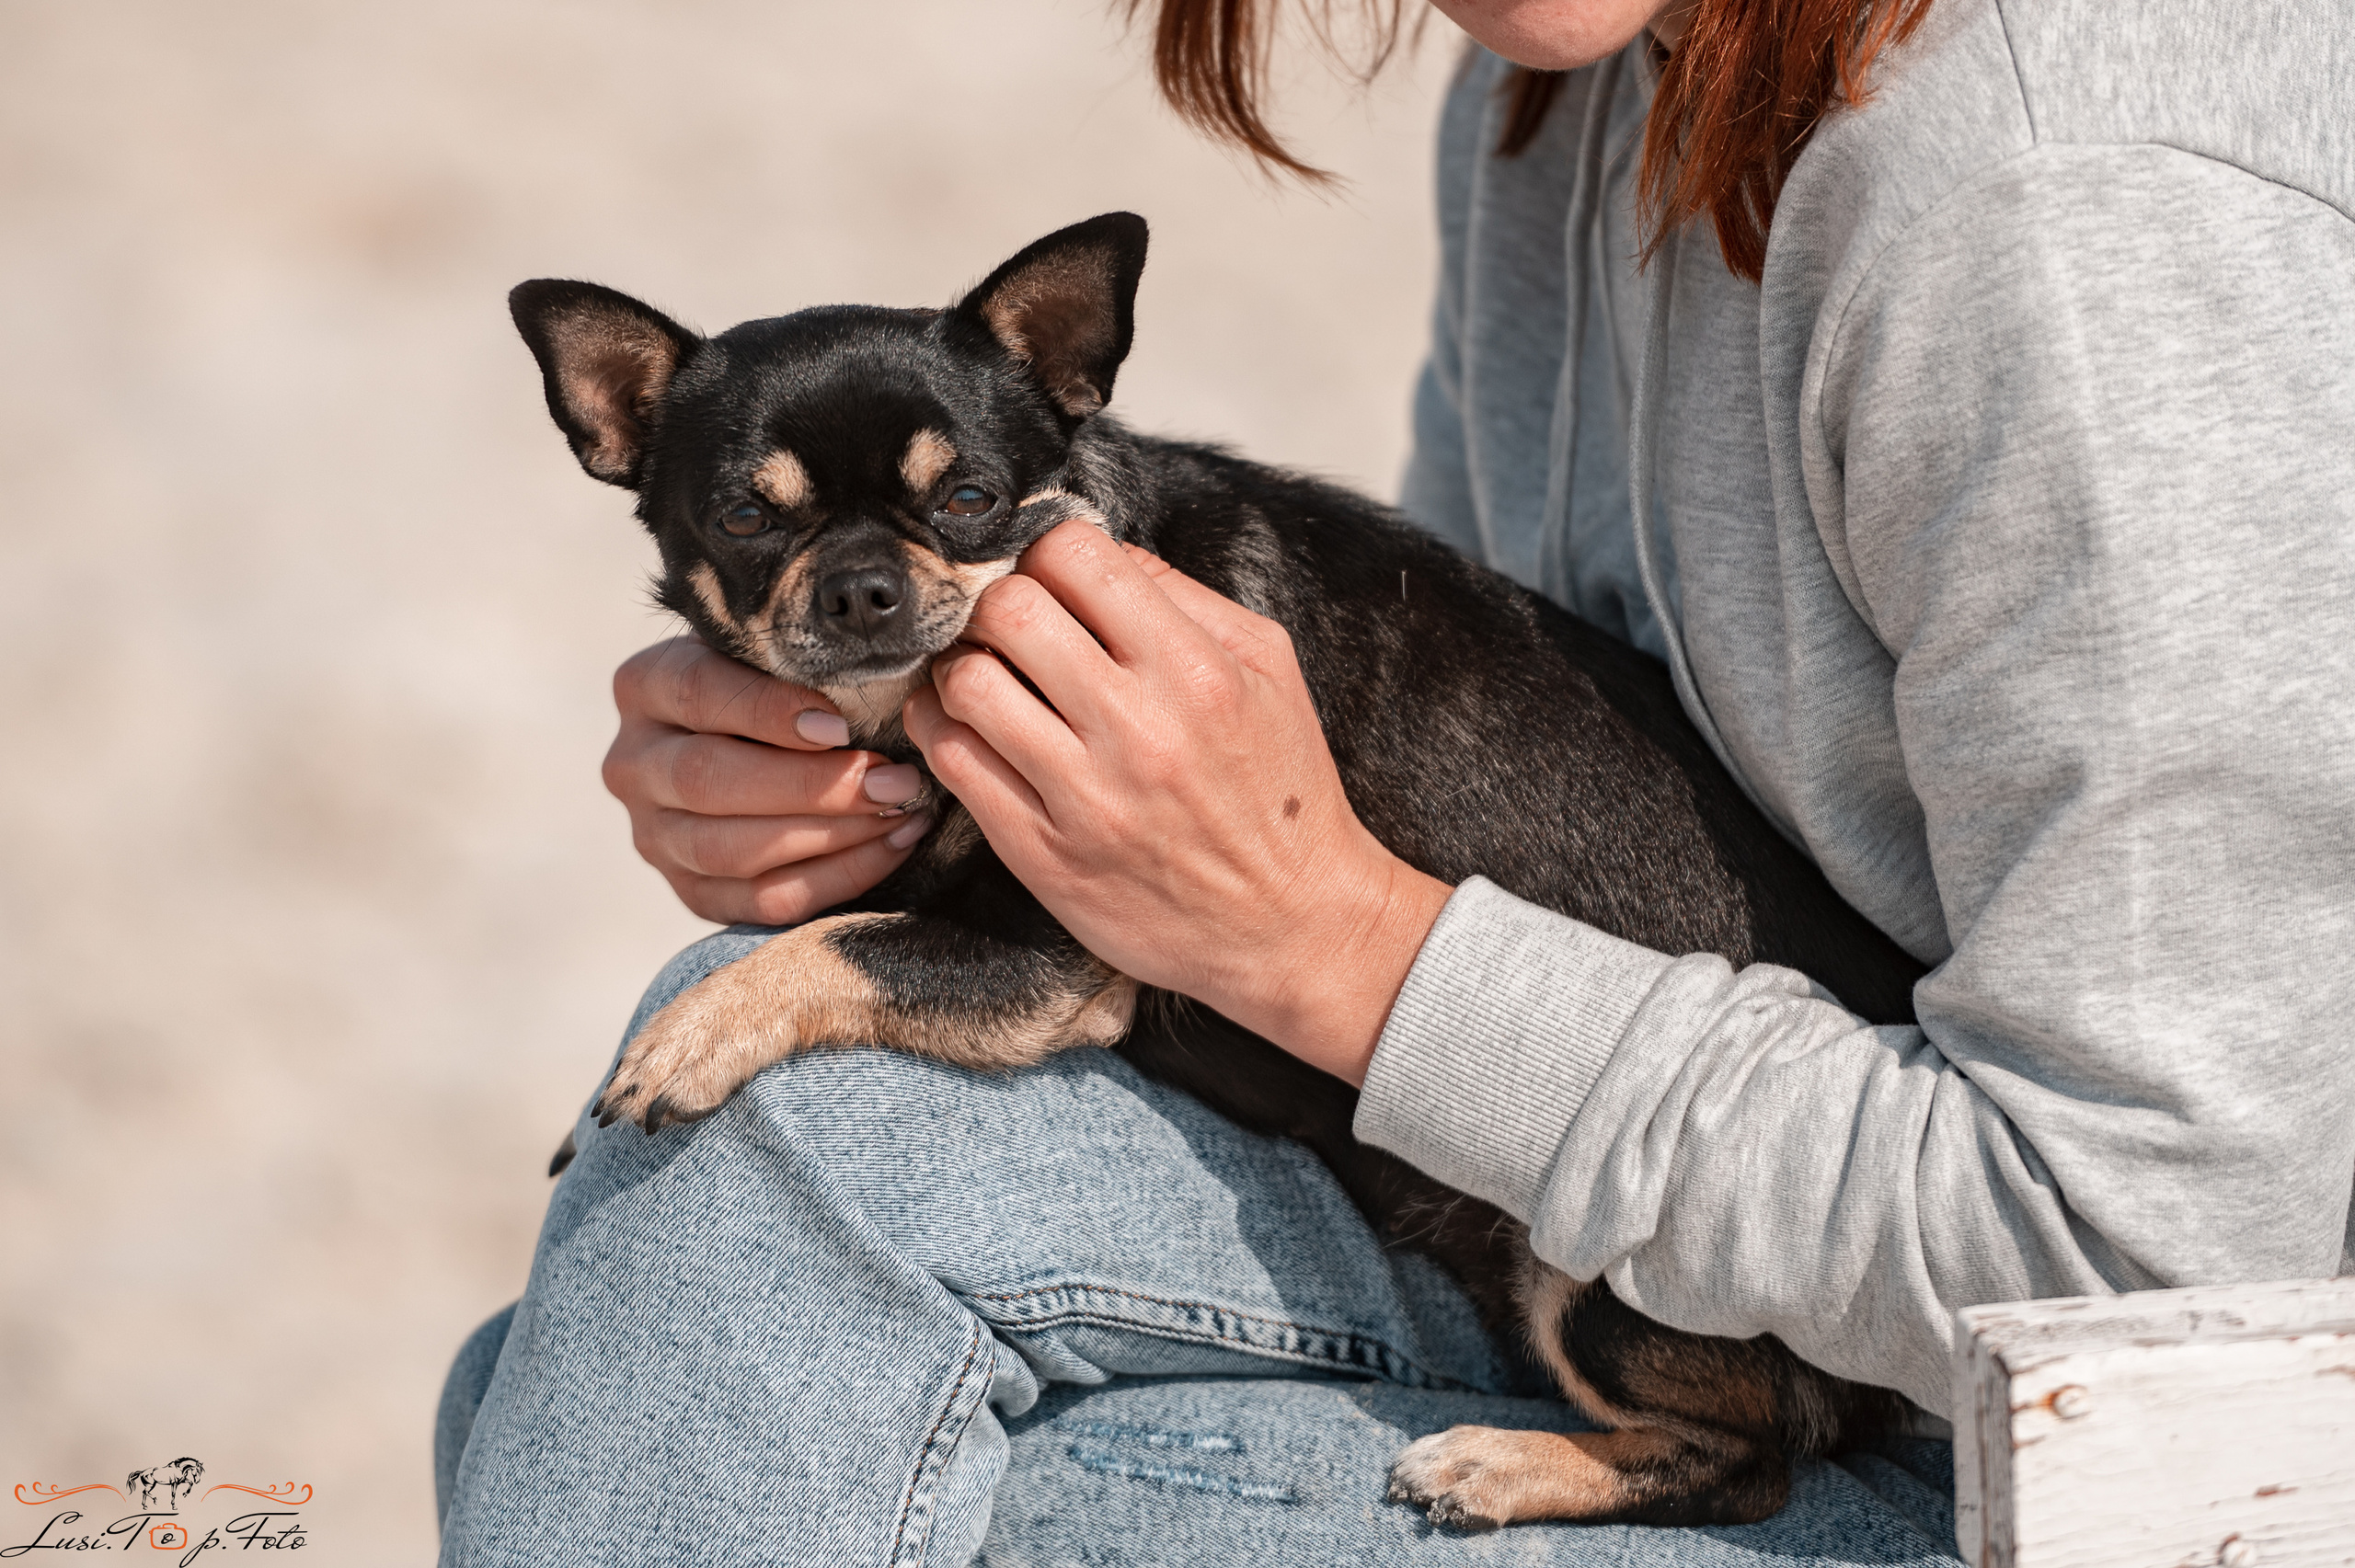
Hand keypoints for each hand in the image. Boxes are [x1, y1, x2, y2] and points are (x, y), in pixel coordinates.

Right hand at [603, 638, 932, 924]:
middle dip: (813, 786)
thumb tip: (869, 672)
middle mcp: (633, 763)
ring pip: (733, 849)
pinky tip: (891, 845)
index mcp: (645, 686)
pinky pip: (763, 900)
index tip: (840, 726)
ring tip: (900, 811)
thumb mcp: (772, 657)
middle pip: (708, 780)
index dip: (769, 712)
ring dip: (831, 835)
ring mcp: (654, 836)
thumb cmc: (780, 688)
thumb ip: (797, 661)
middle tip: (893, 781)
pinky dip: (837, 877)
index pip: (697, 692)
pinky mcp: (691, 892)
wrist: (753, 747)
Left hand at [902, 521, 1452, 1084]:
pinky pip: (955, 765)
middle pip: (1009, 610)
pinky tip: (963, 723)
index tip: (1052, 576)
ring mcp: (1083, 798)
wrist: (1291, 926)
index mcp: (1196, 671)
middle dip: (995, 601)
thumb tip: (1101, 554)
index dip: (1049, 551)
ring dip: (959, 664)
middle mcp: (1136, 730)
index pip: (1077, 557)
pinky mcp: (1042, 856)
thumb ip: (1188, 599)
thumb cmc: (1281, 795)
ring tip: (981, 672)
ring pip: (966, 684)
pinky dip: (941, 728)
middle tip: (1006, 622)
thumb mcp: (1270, 672)